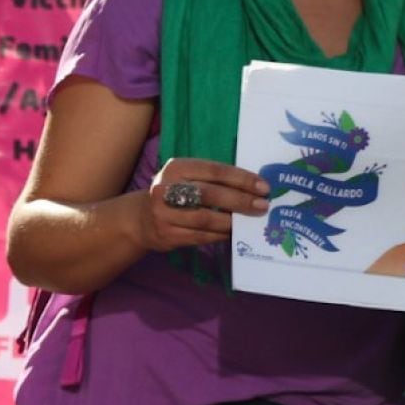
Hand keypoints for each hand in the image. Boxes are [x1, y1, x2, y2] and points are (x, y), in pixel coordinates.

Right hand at [144, 158, 269, 250]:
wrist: (141, 219)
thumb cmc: (173, 193)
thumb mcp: (185, 178)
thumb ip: (212, 179)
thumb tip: (252, 189)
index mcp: (176, 168)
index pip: (214, 171)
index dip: (241, 179)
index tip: (263, 187)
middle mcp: (166, 189)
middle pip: (210, 194)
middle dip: (240, 200)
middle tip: (262, 206)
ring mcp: (164, 214)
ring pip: (205, 218)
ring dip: (231, 220)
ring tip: (249, 221)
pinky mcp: (167, 235)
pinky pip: (200, 236)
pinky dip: (220, 234)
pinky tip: (232, 233)